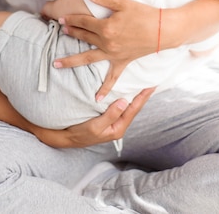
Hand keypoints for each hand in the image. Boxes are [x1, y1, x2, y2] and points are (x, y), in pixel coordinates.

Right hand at [33, 87, 154, 147]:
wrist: (66, 137)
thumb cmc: (80, 133)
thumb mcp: (95, 126)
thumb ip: (110, 115)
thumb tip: (125, 102)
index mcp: (118, 128)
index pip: (134, 109)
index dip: (143, 97)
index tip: (151, 86)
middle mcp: (118, 124)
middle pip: (134, 107)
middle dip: (142, 95)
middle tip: (151, 82)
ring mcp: (113, 120)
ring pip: (127, 105)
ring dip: (135, 95)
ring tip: (142, 84)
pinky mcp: (107, 116)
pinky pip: (119, 104)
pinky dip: (125, 95)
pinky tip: (126, 90)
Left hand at [54, 0, 160, 97]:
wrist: (163, 30)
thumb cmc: (143, 13)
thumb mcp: (121, 2)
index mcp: (105, 27)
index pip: (83, 22)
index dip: (71, 19)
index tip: (61, 18)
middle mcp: (107, 43)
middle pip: (84, 37)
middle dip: (70, 33)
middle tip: (60, 30)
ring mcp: (113, 54)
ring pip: (88, 58)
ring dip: (71, 61)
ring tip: (56, 64)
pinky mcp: (122, 62)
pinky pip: (112, 78)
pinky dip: (104, 88)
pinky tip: (96, 98)